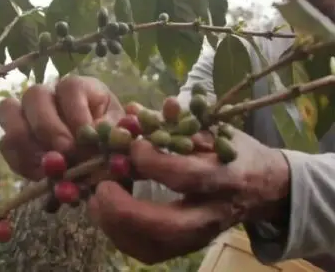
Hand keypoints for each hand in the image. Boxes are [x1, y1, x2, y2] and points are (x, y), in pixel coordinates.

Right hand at [0, 75, 124, 180]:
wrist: (100, 162)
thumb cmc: (110, 142)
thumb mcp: (119, 137)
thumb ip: (113, 136)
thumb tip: (100, 134)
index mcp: (78, 88)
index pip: (70, 87)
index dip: (77, 113)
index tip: (87, 137)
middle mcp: (48, 94)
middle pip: (34, 95)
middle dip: (48, 127)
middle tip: (65, 153)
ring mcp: (26, 112)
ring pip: (9, 112)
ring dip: (28, 142)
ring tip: (49, 167)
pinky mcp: (14, 137)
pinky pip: (5, 143)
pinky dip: (21, 162)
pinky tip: (41, 176)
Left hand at [89, 124, 290, 263]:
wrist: (265, 187)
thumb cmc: (233, 151)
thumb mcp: (212, 129)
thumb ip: (173, 122)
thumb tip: (132, 110)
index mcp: (223, 177)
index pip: (183, 176)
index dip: (150, 162)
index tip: (132, 147)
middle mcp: (212, 213)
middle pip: (166, 225)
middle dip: (125, 209)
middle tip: (102, 187)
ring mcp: (200, 236)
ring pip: (153, 247)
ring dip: (115, 226)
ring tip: (96, 201)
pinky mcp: (187, 248)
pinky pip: (148, 253)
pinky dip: (120, 236)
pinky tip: (106, 215)